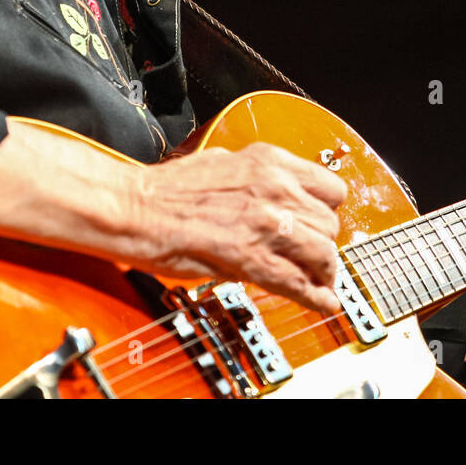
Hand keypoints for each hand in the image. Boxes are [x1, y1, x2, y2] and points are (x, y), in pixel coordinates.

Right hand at [132, 142, 347, 314]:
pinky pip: (299, 282)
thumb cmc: (167, 189)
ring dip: (321, 271)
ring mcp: (265, 223)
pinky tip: (321, 302)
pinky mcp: (251, 258)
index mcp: (268, 161)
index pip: (330, 187)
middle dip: (324, 243)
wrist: (135, 208)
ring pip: (323, 253)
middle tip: (314, 257)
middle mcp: (275, 187)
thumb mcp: (225, 164)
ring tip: (316, 281)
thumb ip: (260, 180)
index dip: (328, 210)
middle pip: (330, 223)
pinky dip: (315, 297)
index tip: (322, 222)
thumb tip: (277, 197)